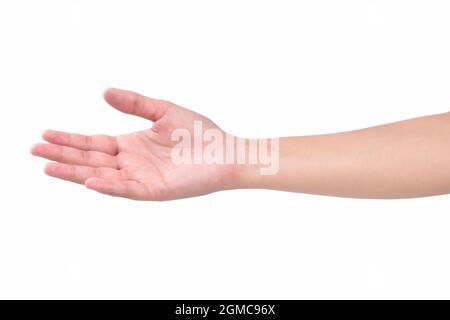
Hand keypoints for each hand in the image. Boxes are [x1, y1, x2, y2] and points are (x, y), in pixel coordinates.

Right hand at [31, 88, 241, 199]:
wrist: (225, 151)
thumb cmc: (199, 133)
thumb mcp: (163, 111)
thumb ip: (135, 103)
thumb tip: (104, 92)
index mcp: (132, 146)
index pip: (94, 143)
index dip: (70, 138)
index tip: (46, 132)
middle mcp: (132, 163)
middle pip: (91, 159)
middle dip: (63, 154)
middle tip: (35, 149)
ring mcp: (141, 178)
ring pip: (102, 175)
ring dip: (75, 171)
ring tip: (48, 165)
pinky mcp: (154, 190)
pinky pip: (126, 189)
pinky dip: (107, 186)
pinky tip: (89, 180)